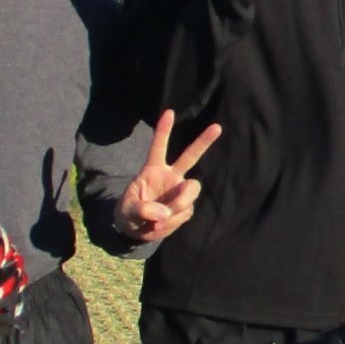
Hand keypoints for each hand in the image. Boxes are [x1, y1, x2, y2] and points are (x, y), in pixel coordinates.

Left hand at [116, 112, 220, 243]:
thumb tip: (165, 213)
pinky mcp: (185, 207)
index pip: (158, 147)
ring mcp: (179, 191)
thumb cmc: (129, 214)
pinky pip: (186, 212)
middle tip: (217, 127)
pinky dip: (174, 221)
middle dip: (203, 141)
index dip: (163, 131)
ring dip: (179, 204)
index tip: (169, 112)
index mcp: (152, 170)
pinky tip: (161, 226)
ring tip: (162, 219)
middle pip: (190, 157)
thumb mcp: (127, 212)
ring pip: (191, 190)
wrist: (136, 231)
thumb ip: (142, 210)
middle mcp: (170, 177)